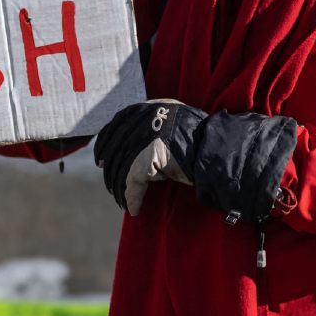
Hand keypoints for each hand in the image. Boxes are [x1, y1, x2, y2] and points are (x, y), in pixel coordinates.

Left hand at [93, 100, 205, 214]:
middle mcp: (141, 119)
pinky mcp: (145, 158)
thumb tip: (127, 148)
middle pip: (115, 148)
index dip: (104, 145)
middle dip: (110, 170)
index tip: (100, 160)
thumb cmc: (198, 139)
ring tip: (122, 200)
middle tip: (111, 185)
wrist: (215, 148)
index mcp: (147, 107)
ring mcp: (143, 137)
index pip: (115, 125)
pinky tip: (133, 208)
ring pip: (120, 168)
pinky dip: (132, 198)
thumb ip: (151, 128)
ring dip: (119, 188)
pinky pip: (132, 183)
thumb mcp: (170, 123)